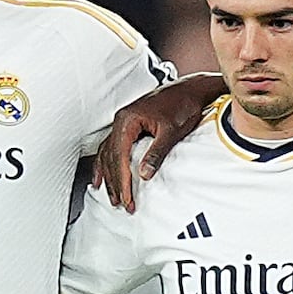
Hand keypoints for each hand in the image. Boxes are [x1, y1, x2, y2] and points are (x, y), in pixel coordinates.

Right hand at [94, 73, 224, 205]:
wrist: (190, 90)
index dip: (122, 180)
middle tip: (122, 203)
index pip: (119, 156)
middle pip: (110, 157)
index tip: (126, 197)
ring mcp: (123, 123)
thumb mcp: (171, 131)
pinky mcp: (128, 126)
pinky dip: (106, 164)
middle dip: (116, 183)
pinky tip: (102, 177)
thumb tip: (144, 174)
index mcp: (127, 120)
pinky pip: (110, 148)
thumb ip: (156, 152)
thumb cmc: (183, 105)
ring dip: (110, 177)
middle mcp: (121, 121)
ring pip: (108, 154)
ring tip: (114, 197)